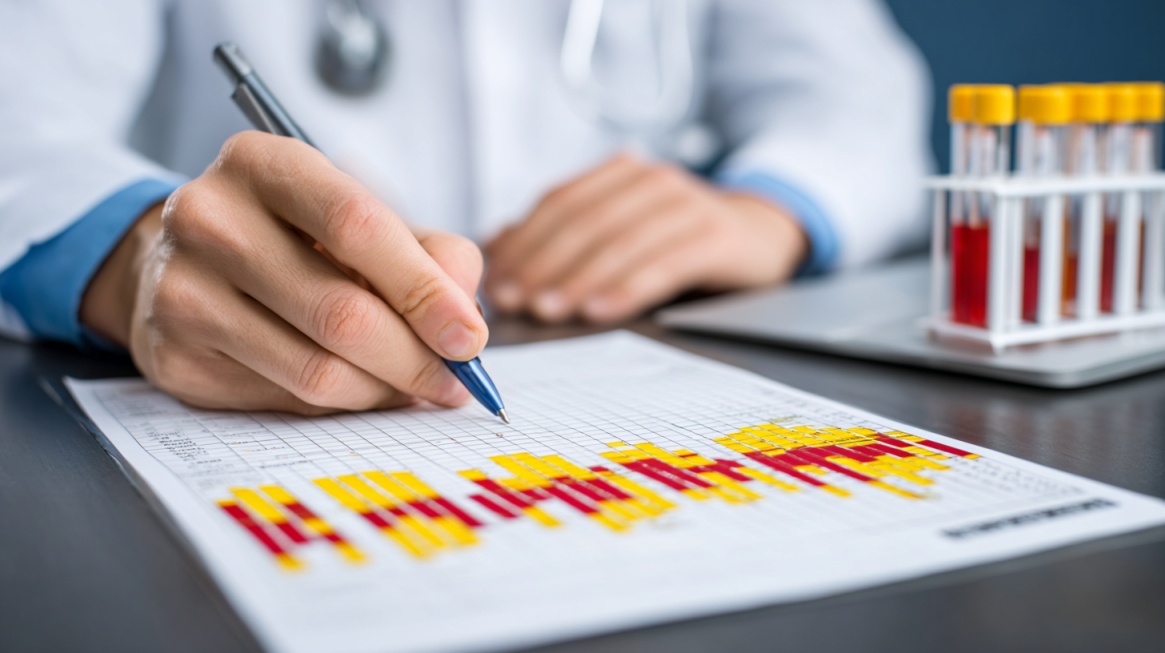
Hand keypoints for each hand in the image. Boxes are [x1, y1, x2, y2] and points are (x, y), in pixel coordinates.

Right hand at [80, 131, 487, 414]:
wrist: (187, 259)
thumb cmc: (296, 234)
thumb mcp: (365, 215)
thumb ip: (432, 254)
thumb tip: (463, 324)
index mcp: (261, 163)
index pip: (358, 226)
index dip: (424, 290)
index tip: (469, 337)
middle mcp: (208, 219)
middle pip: (341, 313)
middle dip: (415, 359)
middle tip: (454, 381)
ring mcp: (181, 291)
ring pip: (316, 371)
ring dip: (383, 390)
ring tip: (410, 384)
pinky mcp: (176, 357)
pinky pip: (286, 401)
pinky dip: (340, 404)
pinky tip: (355, 385)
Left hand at [484, 154, 807, 322]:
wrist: (761, 236)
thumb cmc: (678, 240)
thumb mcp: (622, 229)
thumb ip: (566, 232)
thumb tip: (499, 243)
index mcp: (619, 174)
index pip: (559, 203)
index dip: (524, 242)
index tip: (495, 282)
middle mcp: (651, 180)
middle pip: (584, 222)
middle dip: (543, 264)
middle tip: (515, 301)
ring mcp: (687, 204)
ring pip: (619, 242)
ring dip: (578, 279)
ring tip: (548, 311)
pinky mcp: (715, 237)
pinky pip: (663, 265)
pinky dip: (627, 288)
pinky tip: (600, 311)